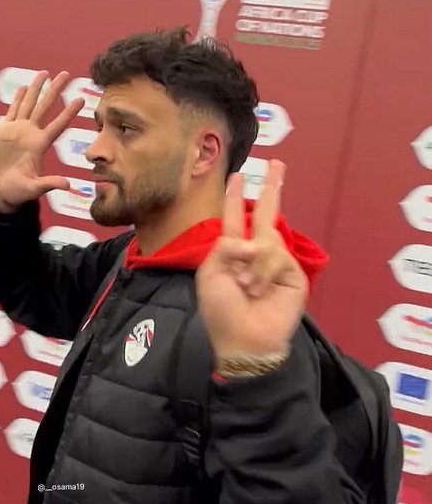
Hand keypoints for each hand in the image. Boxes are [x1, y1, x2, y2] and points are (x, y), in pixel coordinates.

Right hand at [0, 70, 84, 210]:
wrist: (2, 190)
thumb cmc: (19, 191)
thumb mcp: (34, 188)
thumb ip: (50, 184)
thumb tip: (68, 185)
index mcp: (40, 145)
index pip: (58, 125)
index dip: (68, 112)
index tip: (81, 99)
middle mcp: (31, 134)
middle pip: (45, 107)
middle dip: (54, 90)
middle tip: (65, 74)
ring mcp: (18, 130)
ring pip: (29, 104)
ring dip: (36, 88)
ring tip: (44, 73)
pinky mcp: (4, 130)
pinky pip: (12, 111)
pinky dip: (17, 99)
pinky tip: (24, 88)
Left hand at [196, 160, 307, 356]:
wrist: (244, 339)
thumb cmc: (221, 310)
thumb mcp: (210, 273)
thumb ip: (225, 246)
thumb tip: (253, 241)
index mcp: (231, 252)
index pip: (234, 219)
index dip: (234, 197)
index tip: (237, 176)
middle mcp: (255, 253)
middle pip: (265, 214)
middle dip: (271, 188)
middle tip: (277, 165)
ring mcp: (276, 263)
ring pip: (268, 238)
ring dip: (253, 262)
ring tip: (246, 286)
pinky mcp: (293, 273)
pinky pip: (278, 256)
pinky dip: (265, 271)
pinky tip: (259, 289)